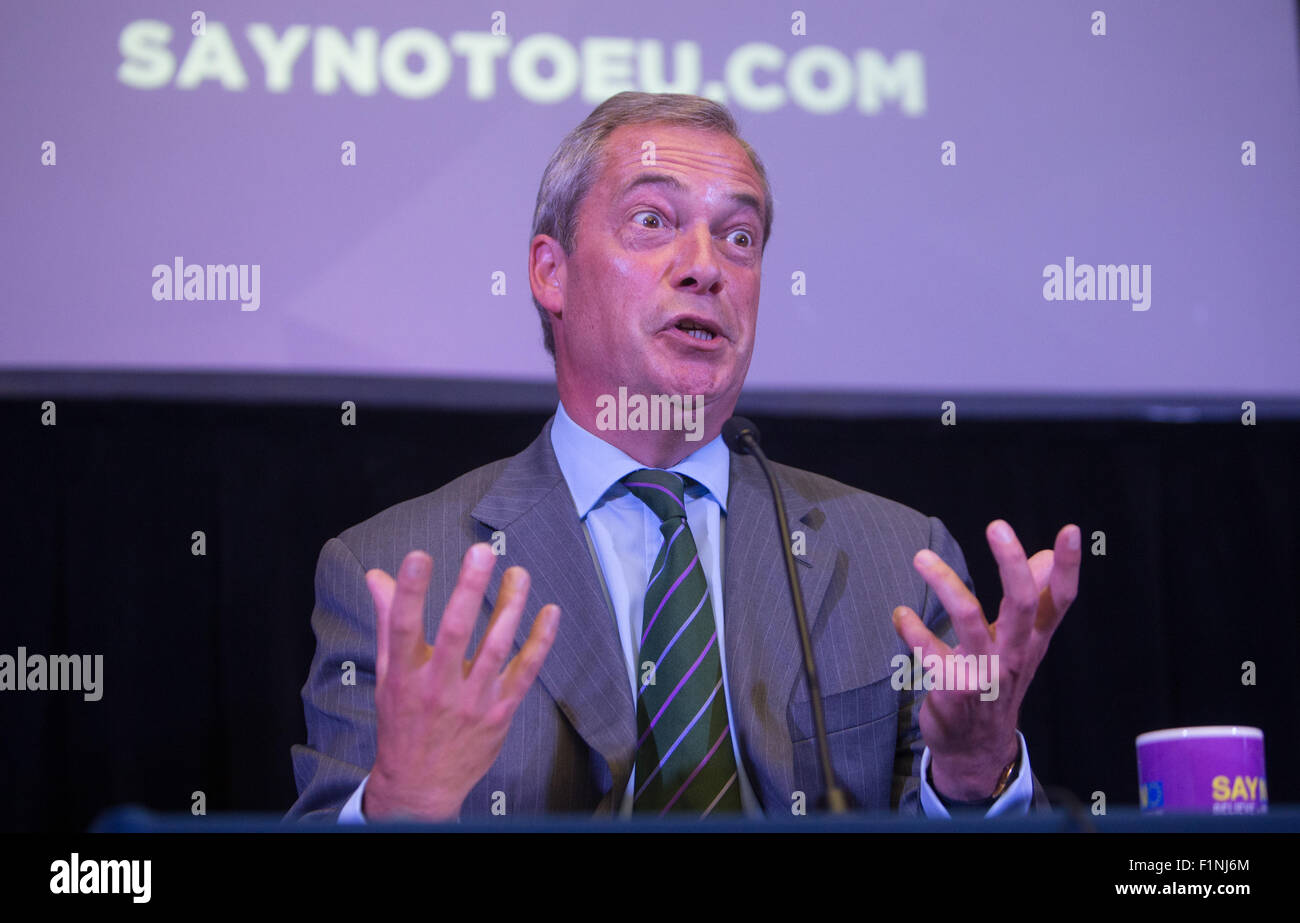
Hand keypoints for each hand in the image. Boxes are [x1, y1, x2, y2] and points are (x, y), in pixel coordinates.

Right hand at [362, 543, 560, 820]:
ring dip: (509, 608)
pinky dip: (540, 642)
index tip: (418, 556)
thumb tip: (378, 576)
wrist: (421, 786)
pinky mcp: (500, 712)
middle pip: (454, 632)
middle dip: (468, 589)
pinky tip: (550, 613)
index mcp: (404, 675)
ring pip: (495, 648)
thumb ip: (388, 621)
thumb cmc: (402, 722)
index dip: (410, 591)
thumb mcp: (388, 675)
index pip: (403, 627)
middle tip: (480, 552)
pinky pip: (525, 672)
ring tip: (519, 574)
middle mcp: (437, 687)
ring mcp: (472, 701)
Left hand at [891, 521, 1079, 799]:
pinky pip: (931, 654)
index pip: (1058, 600)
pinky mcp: (953, 691)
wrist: (977, 749)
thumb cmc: (997, 683)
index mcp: (1032, 640)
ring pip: (968, 620)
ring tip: (922, 558)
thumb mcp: (1020, 644)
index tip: (1071, 531)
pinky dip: (912, 631)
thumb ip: (1031, 599)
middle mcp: (1013, 654)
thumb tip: (1046, 555)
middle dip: (1011, 564)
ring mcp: (984, 673)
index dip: (1069, 567)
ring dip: (945, 585)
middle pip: (1020, 604)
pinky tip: (902, 615)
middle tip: (998, 527)